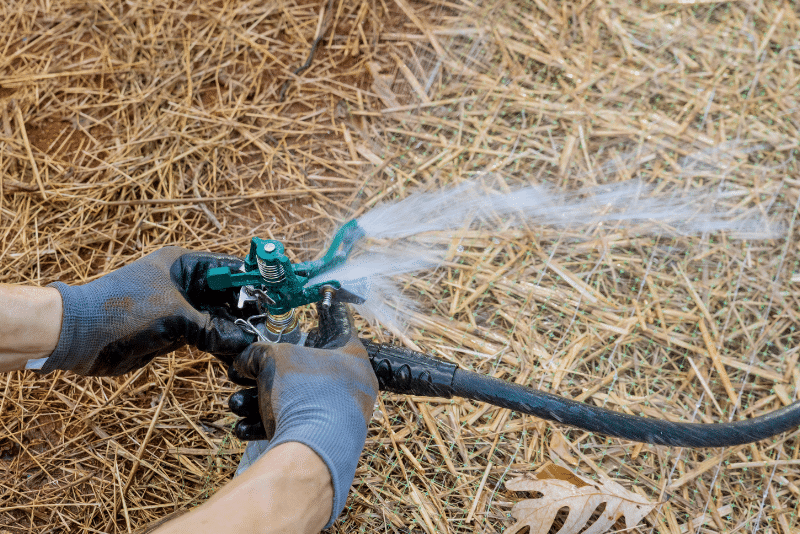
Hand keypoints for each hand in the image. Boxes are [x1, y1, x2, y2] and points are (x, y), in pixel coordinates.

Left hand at [42, 247, 251, 375]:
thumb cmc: (123, 311)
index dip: (253, 280)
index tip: (277, 293)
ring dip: (234, 330)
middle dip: (246, 310)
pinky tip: (235, 354)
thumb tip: (243, 342)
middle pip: (226, 294)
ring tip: (256, 341)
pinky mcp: (173, 332)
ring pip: (217, 317)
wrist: (79, 337)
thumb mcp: (175, 317)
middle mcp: (183, 283)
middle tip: (269, 325)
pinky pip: (205, 336)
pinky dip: (219, 344)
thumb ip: (213, 329)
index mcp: (183, 264)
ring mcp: (178, 309)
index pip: (229, 267)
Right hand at [228, 301, 378, 527]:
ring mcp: (341, 416)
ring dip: (260, 400)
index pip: (338, 325)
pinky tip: (242, 426)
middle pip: (305, 369)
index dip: (322, 313)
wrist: (311, 453)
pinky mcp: (325, 441)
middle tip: (246, 371)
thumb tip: (245, 362)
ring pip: (295, 400)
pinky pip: (293, 425)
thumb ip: (257, 354)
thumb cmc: (304, 394)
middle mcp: (352, 386)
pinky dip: (267, 423)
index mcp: (351, 357)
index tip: (318, 302)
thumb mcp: (273, 359)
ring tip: (236, 403)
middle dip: (269, 372)